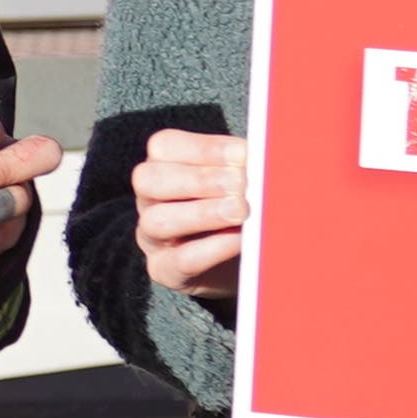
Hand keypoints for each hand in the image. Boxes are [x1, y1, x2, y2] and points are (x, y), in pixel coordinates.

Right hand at [128, 128, 247, 306]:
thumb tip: (268, 161)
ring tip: (241, 211)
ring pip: (157, 220)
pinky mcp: (164, 270)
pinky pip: (180, 260)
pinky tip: (240, 239)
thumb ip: (243, 169)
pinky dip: (213, 248)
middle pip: (148, 180)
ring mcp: (150, 237)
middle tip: (242, 185)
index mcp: (161, 167)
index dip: (204, 148)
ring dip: (203, 213)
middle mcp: (149, 200)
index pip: (164, 146)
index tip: (244, 154)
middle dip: (200, 180)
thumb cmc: (235, 211)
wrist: (237, 263)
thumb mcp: (235, 183)